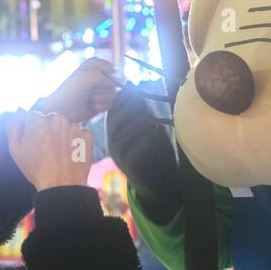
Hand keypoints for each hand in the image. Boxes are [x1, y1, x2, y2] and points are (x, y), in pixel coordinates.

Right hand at [7, 112, 93, 190]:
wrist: (62, 184)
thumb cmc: (37, 169)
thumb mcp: (15, 149)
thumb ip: (13, 127)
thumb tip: (17, 113)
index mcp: (37, 120)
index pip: (33, 117)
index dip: (33, 129)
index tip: (35, 141)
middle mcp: (56, 119)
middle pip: (50, 119)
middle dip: (48, 129)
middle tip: (47, 148)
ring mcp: (73, 126)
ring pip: (65, 125)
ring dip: (62, 134)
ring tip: (59, 153)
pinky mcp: (86, 135)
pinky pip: (79, 133)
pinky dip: (76, 140)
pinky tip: (70, 153)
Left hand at [34, 58, 122, 122]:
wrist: (62, 110)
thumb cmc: (69, 92)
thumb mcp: (86, 77)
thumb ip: (105, 76)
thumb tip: (120, 81)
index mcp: (94, 65)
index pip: (111, 67)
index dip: (106, 75)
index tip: (97, 79)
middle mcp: (99, 76)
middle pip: (114, 82)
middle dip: (102, 88)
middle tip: (90, 90)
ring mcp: (101, 90)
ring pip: (113, 94)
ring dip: (100, 98)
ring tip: (89, 98)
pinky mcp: (102, 102)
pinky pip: (111, 104)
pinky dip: (100, 106)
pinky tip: (91, 105)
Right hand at [106, 85, 180, 223]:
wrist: (157, 183)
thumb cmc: (154, 152)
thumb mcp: (149, 130)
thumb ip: (143, 112)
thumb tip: (139, 86)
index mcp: (116, 132)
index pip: (113, 112)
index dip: (120, 99)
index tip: (131, 86)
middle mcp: (114, 144)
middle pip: (114, 123)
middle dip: (126, 109)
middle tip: (139, 97)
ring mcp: (119, 157)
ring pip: (121, 138)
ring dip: (135, 125)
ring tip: (149, 115)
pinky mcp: (128, 169)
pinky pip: (130, 156)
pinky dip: (141, 145)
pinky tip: (152, 137)